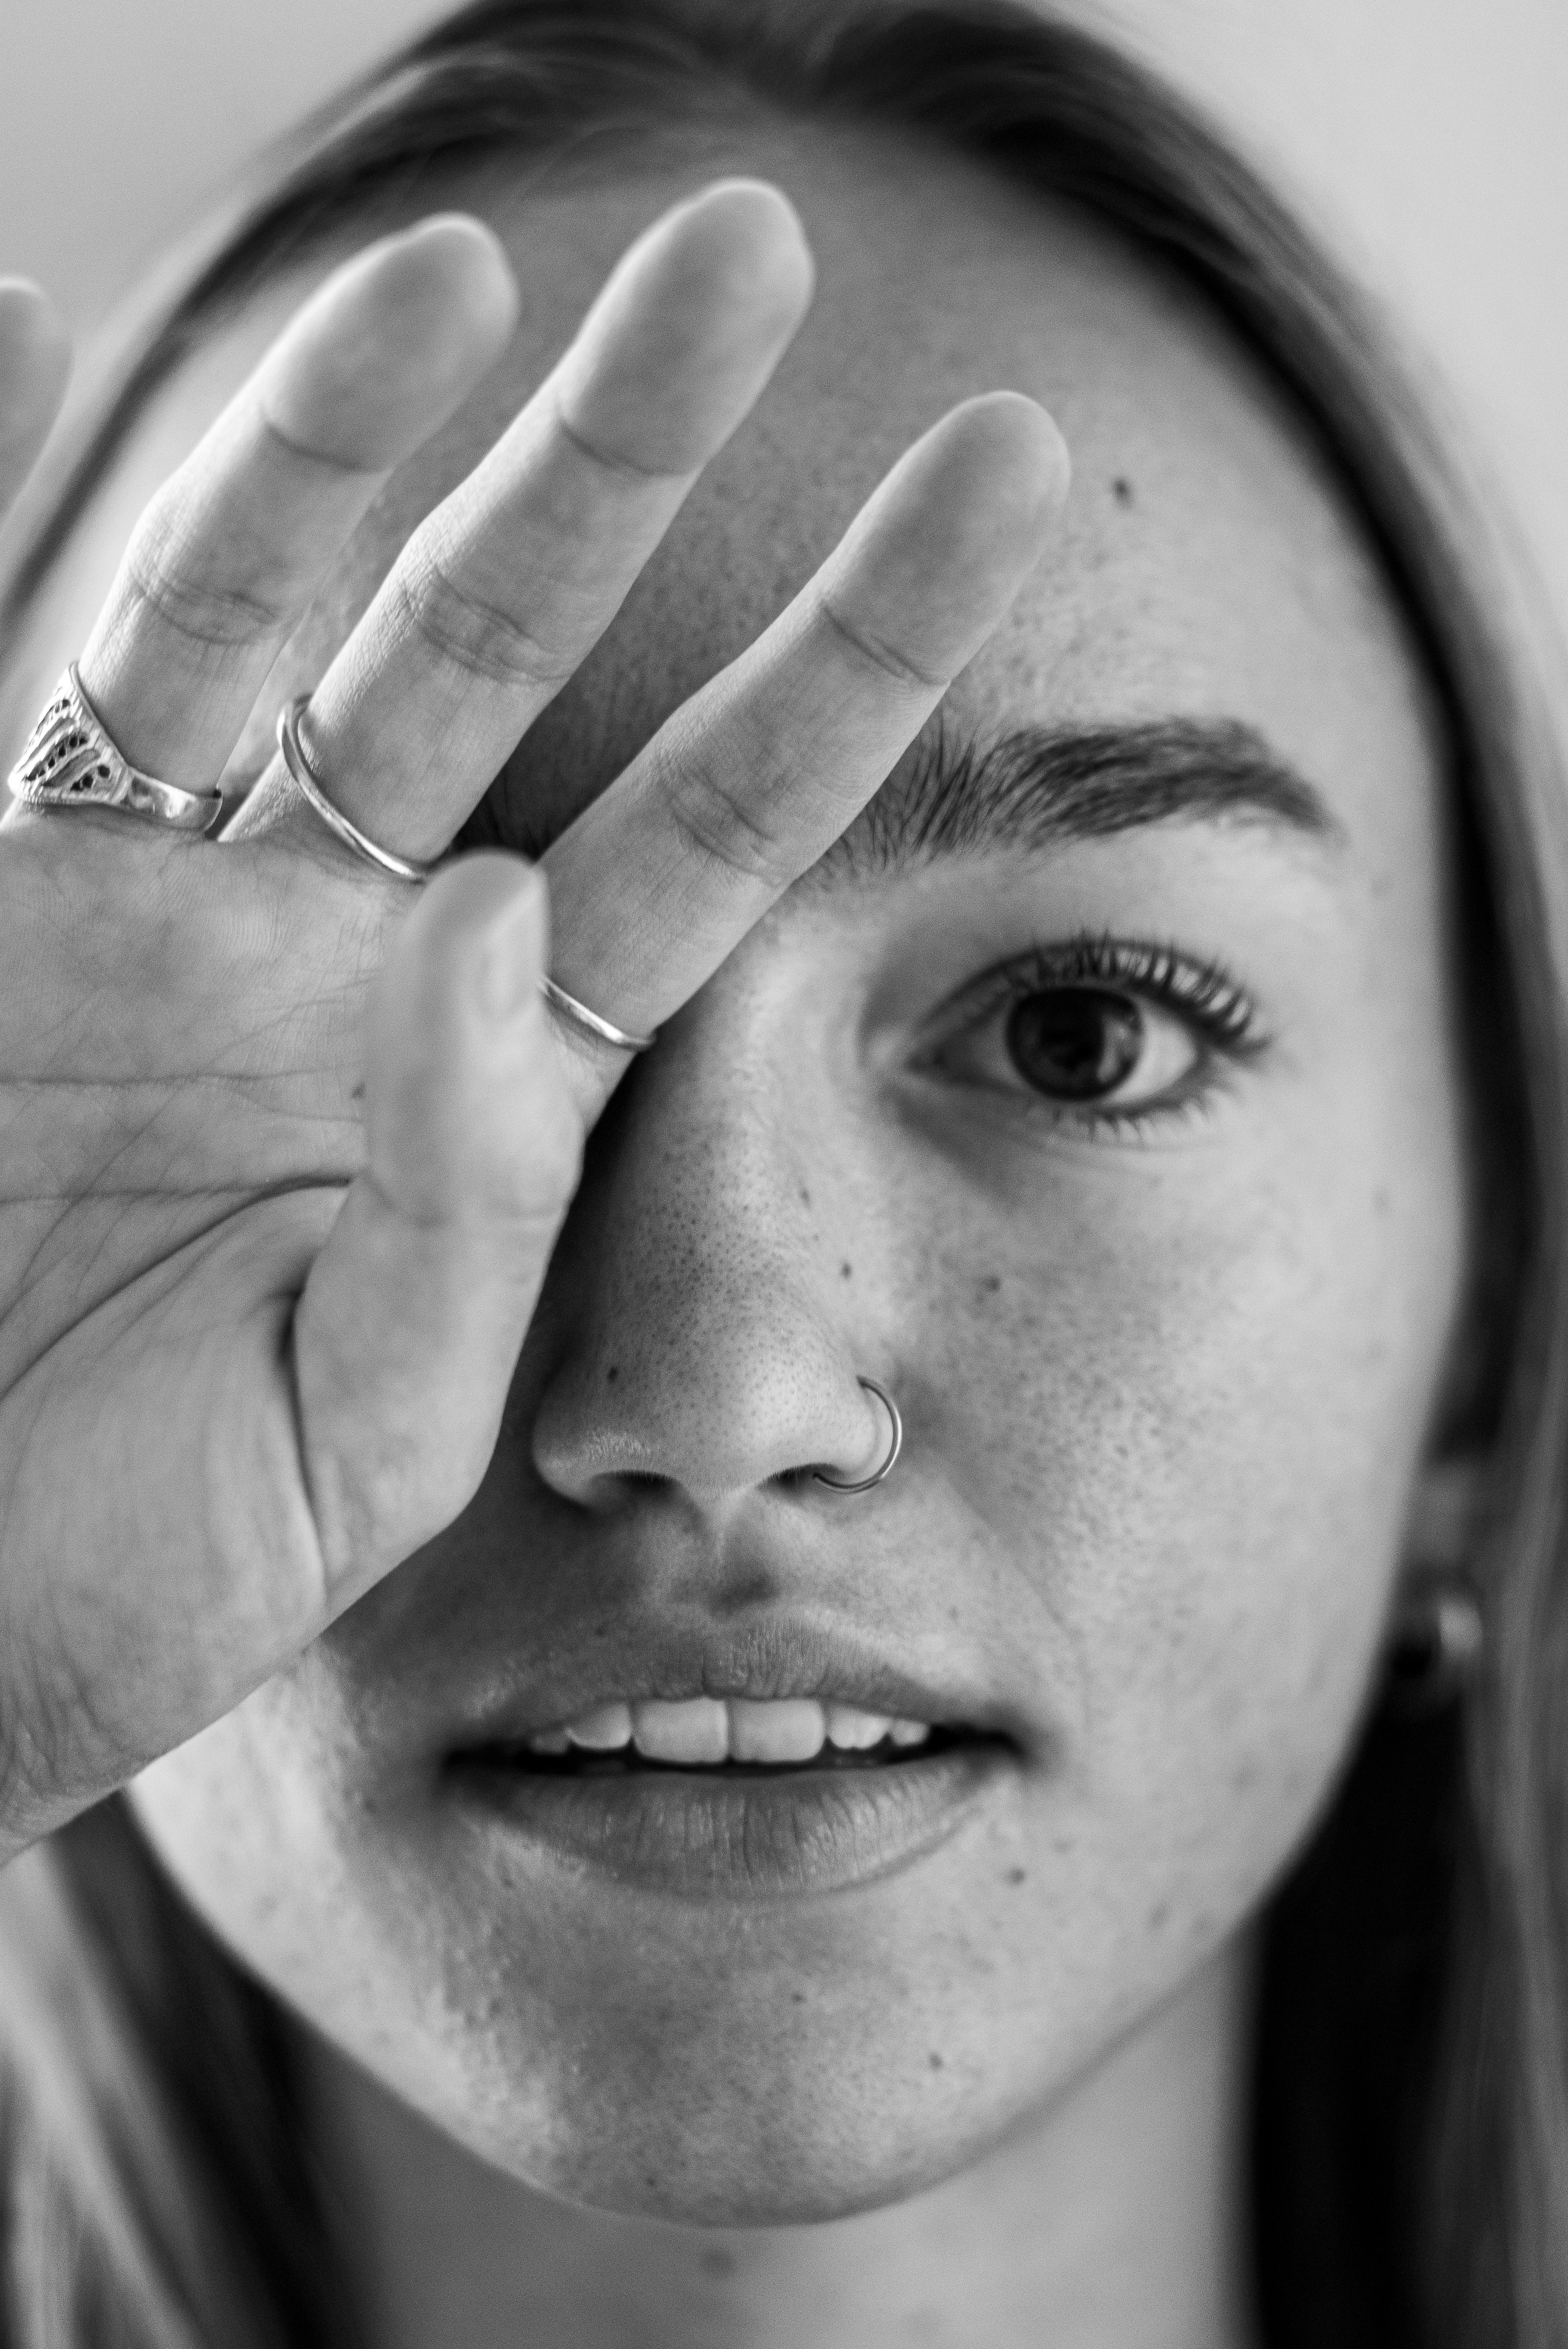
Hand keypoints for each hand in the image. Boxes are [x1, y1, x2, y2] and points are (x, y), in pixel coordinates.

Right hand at [0, 183, 1066, 1860]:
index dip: (846, 659)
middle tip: (749, 253)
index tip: (1006, 483)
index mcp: (471, 1079)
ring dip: (337, 435)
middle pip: (496, 655)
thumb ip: (460, 1210)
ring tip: (457, 270)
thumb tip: (504, 919)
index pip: (702, 833)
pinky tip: (26, 325)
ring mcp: (130, 905)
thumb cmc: (129, 1581)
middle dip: (614, 458)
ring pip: (257, 617)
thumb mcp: (356, 1438)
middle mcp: (321, 947)